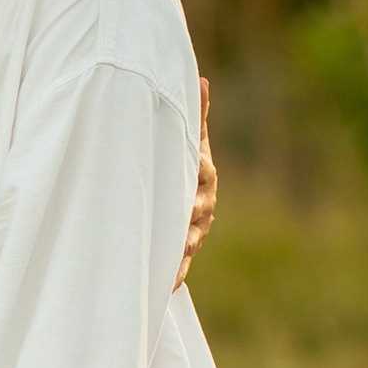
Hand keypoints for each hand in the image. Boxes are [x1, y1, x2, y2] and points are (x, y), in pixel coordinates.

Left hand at [178, 76, 216, 285]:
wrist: (180, 192)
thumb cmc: (181, 159)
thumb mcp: (188, 139)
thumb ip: (194, 115)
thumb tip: (204, 80)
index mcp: (202, 176)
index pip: (199, 176)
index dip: (192, 180)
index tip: (187, 183)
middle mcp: (201, 206)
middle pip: (194, 214)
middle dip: (183, 222)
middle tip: (174, 230)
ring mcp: (193, 231)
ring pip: (187, 242)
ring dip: (178, 254)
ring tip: (165, 266)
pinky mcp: (182, 253)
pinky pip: (179, 266)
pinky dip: (173, 276)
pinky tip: (164, 287)